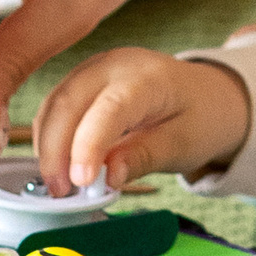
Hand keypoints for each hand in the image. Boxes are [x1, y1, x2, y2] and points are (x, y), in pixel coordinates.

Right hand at [33, 48, 250, 192]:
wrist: (207, 94)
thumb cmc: (200, 117)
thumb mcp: (183, 144)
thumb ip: (145, 157)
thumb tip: (108, 177)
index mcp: (149, 77)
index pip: (110, 108)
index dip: (89, 145)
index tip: (80, 181)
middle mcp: (115, 64)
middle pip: (70, 102)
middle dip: (56, 150)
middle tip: (61, 191)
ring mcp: (95, 68)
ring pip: (55, 103)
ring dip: (48, 146)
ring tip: (59, 185)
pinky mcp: (83, 79)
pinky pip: (55, 106)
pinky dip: (50, 137)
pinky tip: (58, 165)